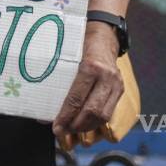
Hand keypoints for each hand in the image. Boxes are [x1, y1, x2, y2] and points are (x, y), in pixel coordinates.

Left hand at [52, 22, 122, 137]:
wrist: (104, 34)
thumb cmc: (81, 43)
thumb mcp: (68, 56)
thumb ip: (59, 79)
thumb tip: (44, 106)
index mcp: (90, 67)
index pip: (77, 98)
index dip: (65, 116)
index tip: (55, 127)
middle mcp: (106, 76)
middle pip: (92, 110)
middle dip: (76, 125)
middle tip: (62, 131)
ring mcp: (116, 83)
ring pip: (103, 115)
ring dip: (87, 127)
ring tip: (72, 129)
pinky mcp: (120, 88)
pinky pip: (109, 111)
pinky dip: (96, 121)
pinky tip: (85, 124)